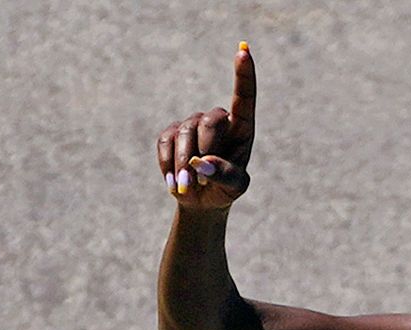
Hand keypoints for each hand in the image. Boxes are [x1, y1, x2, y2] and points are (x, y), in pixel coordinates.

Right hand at [161, 41, 256, 209]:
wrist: (202, 200)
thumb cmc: (225, 190)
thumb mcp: (234, 188)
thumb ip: (225, 175)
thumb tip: (202, 162)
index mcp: (241, 128)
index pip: (244, 97)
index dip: (244, 74)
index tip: (243, 50)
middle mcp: (218, 120)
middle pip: (209, 121)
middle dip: (204, 149)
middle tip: (201, 179)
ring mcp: (193, 124)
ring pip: (185, 133)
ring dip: (184, 164)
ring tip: (187, 187)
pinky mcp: (171, 133)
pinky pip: (166, 141)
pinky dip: (168, 163)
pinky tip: (174, 181)